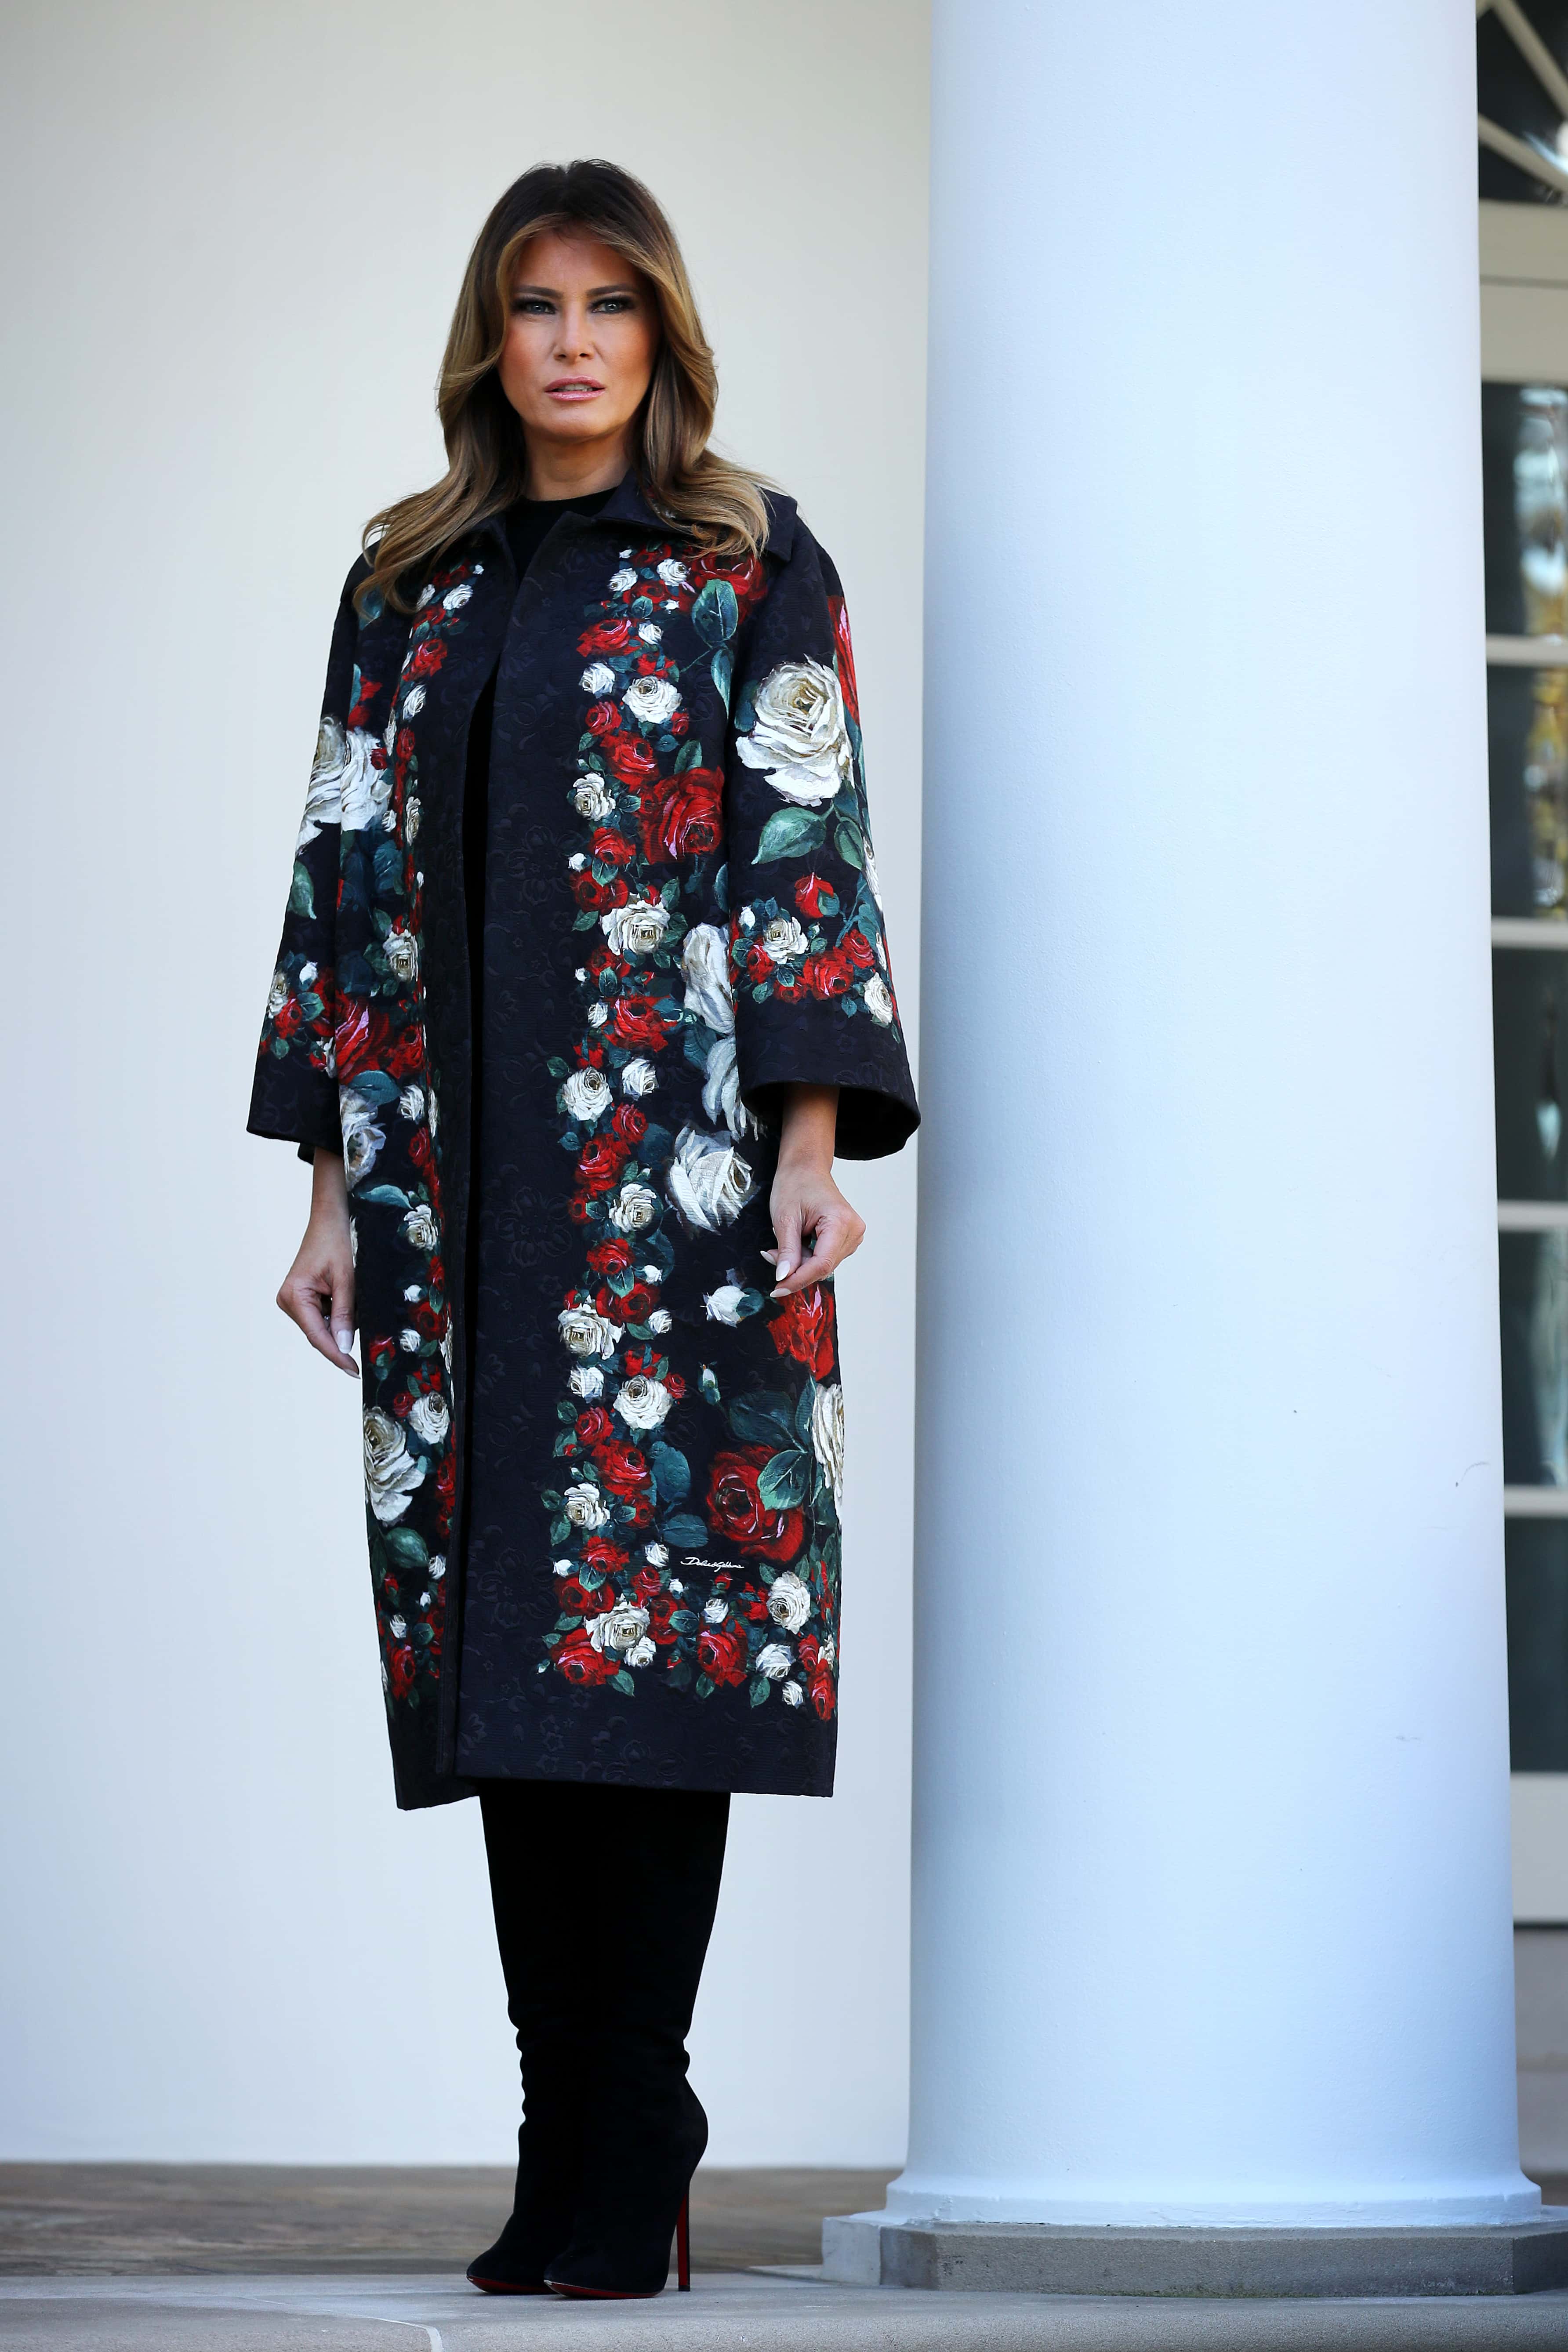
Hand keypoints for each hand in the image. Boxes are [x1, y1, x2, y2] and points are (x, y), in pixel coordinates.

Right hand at [276, 1149, 358, 1374]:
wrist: (329, 1220)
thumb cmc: (335, 1242)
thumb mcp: (346, 1279)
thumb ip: (345, 1314)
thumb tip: (343, 1347)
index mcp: (293, 1296)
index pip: (316, 1335)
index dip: (336, 1356)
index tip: (353, 1371)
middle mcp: (288, 1300)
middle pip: (317, 1334)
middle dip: (339, 1343)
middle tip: (361, 1360)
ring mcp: (294, 1300)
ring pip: (321, 1327)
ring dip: (340, 1328)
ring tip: (358, 1316)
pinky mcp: (302, 1298)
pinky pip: (322, 1316)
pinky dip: (338, 1318)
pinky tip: (351, 1310)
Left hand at [762, 1083, 865, 1296]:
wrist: (806, 1167)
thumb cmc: (795, 1184)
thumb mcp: (784, 1218)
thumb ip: (786, 1251)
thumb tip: (783, 1278)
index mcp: (841, 1222)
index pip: (821, 1264)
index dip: (798, 1280)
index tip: (777, 1289)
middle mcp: (854, 1230)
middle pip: (823, 1267)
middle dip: (795, 1269)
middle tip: (770, 1257)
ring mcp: (853, 1234)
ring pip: (824, 1265)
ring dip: (800, 1263)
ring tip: (780, 1246)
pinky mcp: (847, 1237)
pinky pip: (826, 1257)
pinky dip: (807, 1257)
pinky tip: (795, 1245)